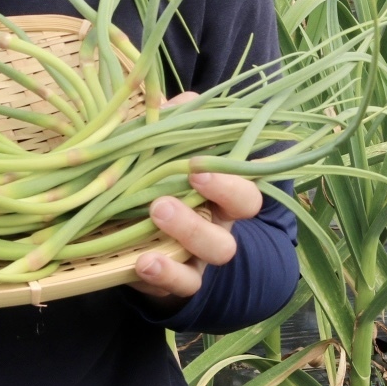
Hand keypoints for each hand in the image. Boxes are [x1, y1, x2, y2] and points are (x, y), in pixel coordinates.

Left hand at [129, 93, 265, 309]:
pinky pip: (181, 284)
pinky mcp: (178, 283)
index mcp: (221, 191)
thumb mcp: (164, 157)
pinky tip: (142, 261)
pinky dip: (164, 274)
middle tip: (175, 184)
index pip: (244, 182)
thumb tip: (183, 101)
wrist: (143, 250)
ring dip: (188, 232)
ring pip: (217, 250)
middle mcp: (220, 223)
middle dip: (217, 196)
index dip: (228, 176)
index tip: (197, 165)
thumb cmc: (160, 191)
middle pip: (240, 212)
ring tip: (155, 213)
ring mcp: (202, 257)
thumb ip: (174, 128)